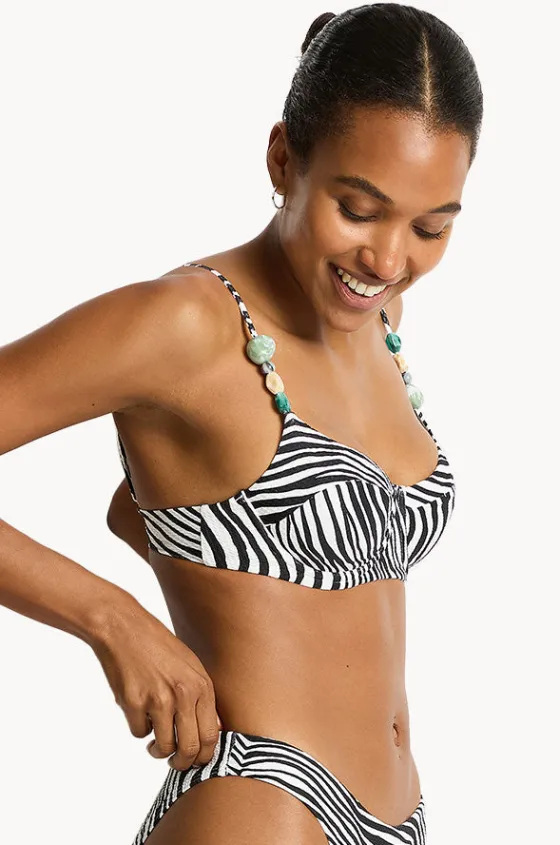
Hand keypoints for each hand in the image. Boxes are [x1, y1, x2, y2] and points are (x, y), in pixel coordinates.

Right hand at [91, 603, 222, 769]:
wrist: (124, 628)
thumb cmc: (158, 646)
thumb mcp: (191, 666)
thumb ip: (202, 698)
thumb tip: (214, 731)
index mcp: (202, 685)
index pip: (211, 736)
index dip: (204, 756)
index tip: (196, 760)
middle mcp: (184, 694)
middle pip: (189, 749)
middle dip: (182, 764)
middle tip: (175, 763)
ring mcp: (158, 699)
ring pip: (163, 747)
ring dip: (158, 751)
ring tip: (155, 743)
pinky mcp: (134, 702)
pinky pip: (139, 732)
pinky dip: (139, 727)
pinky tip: (138, 709)